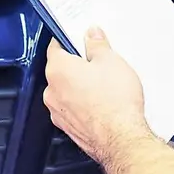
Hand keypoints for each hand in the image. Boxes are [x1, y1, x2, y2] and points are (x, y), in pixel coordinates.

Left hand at [44, 28, 152, 166]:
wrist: (121, 138)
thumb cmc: (115, 102)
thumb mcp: (111, 60)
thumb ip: (97, 44)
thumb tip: (92, 35)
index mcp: (58, 70)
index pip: (56, 46)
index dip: (70, 39)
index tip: (81, 38)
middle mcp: (52, 92)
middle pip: (61, 70)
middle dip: (78, 65)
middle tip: (100, 64)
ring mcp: (59, 113)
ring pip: (67, 91)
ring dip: (80, 87)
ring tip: (105, 86)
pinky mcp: (69, 128)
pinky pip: (73, 109)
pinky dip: (84, 105)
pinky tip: (103, 103)